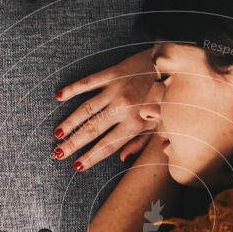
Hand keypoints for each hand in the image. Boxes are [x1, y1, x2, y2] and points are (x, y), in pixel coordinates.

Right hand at [52, 49, 157, 170]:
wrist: (175, 64)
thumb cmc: (168, 98)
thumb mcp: (160, 125)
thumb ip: (141, 142)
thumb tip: (123, 158)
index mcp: (135, 124)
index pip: (108, 145)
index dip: (91, 157)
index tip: (76, 167)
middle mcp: (123, 108)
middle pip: (92, 130)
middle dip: (73, 144)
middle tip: (58, 153)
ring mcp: (116, 90)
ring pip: (86, 109)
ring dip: (70, 122)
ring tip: (57, 134)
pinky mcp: (112, 73)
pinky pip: (88, 82)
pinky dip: (73, 89)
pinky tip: (59, 96)